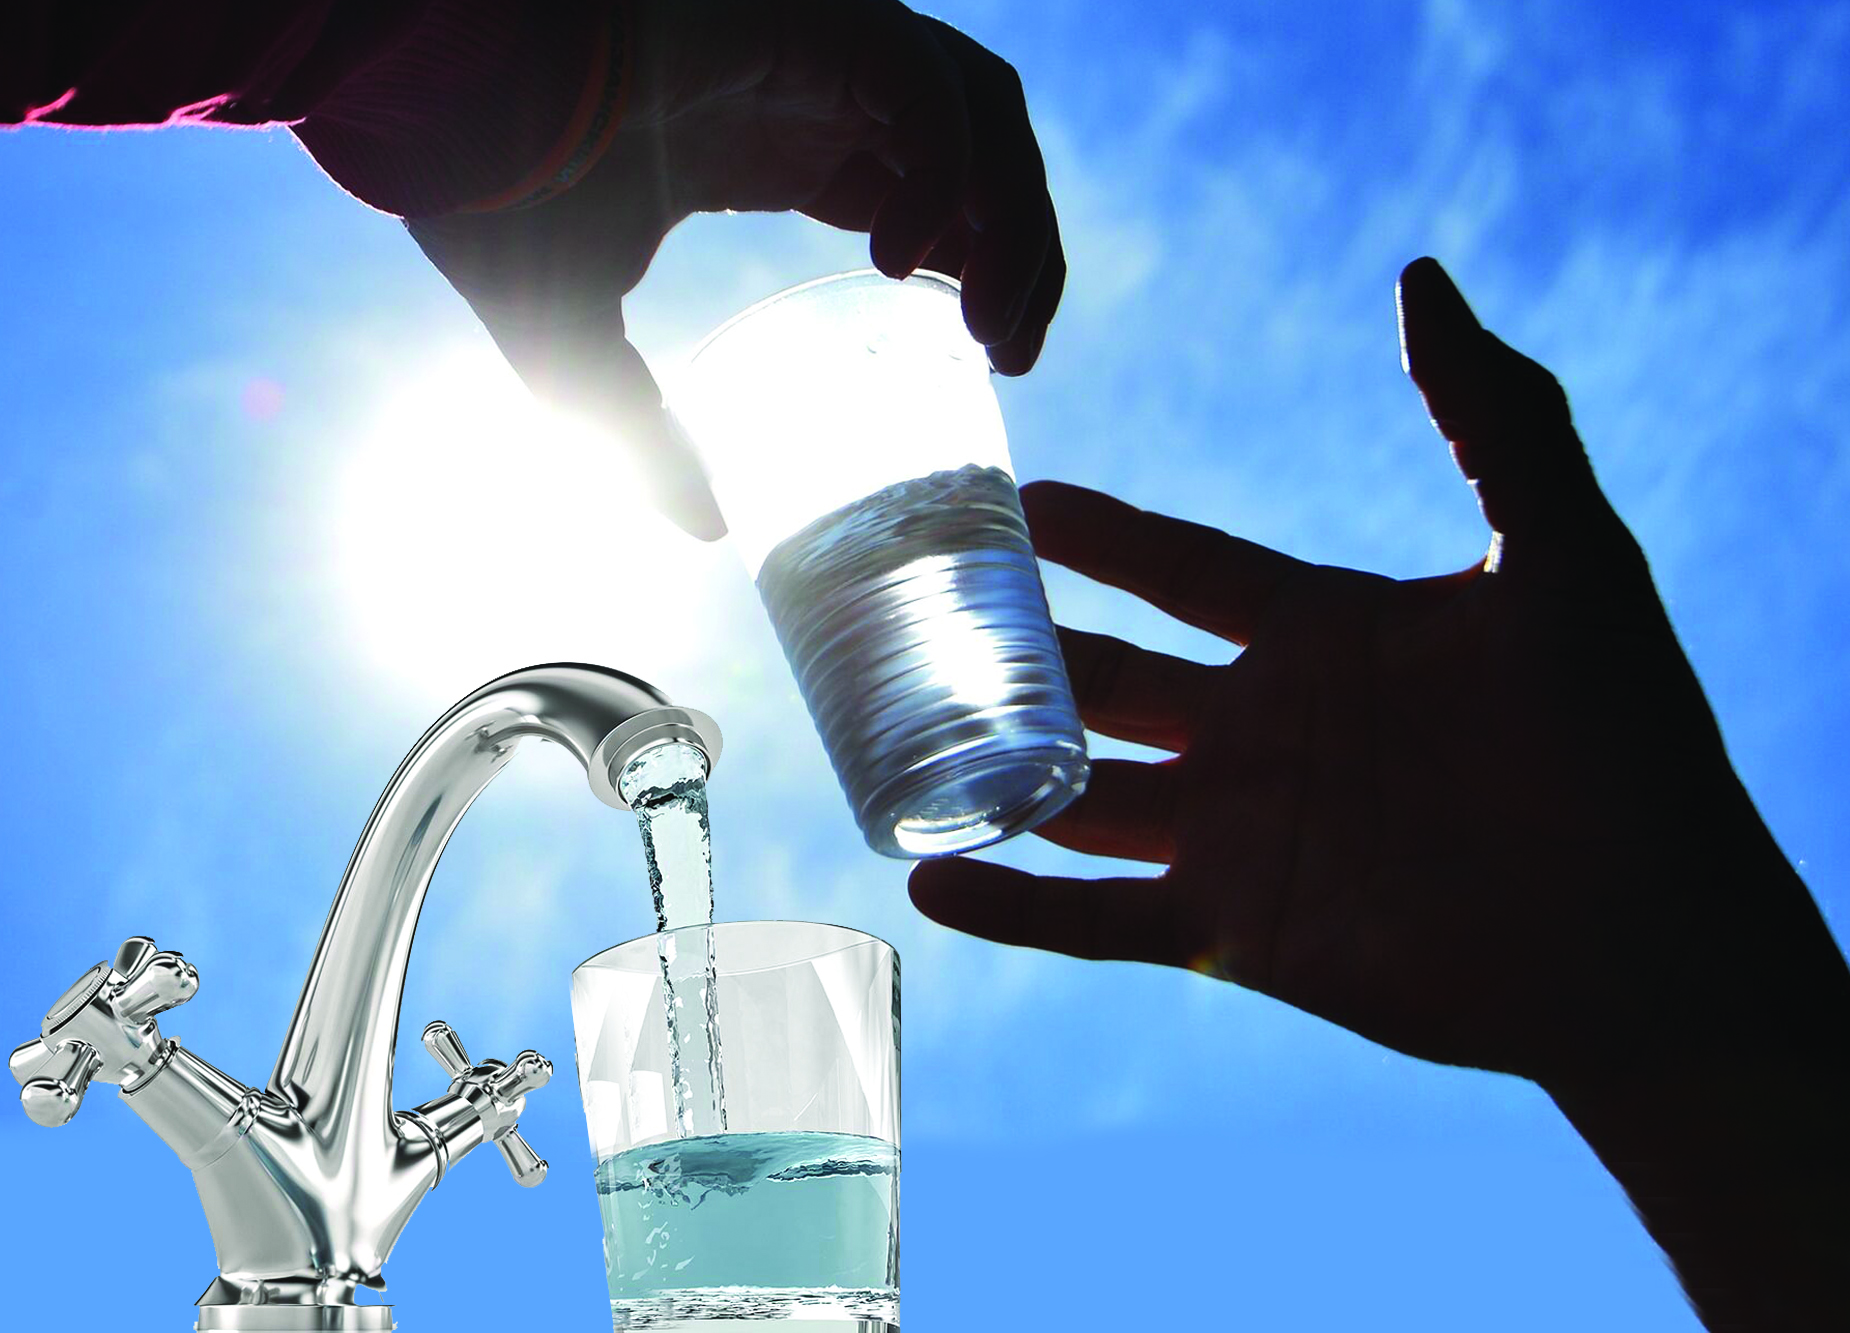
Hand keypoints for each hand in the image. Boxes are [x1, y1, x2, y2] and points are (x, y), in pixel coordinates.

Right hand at [405, 0, 1061, 538]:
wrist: (432, 92)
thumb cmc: (488, 190)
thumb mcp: (571, 339)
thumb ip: (635, 431)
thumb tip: (703, 528)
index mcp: (779, 140)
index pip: (926, 189)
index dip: (979, 261)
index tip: (996, 353)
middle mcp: (814, 87)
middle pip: (980, 150)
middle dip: (1022, 248)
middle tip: (1016, 352)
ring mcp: (818, 43)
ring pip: (980, 112)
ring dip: (1012, 217)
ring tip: (992, 325)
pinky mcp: (810, 16)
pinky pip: (925, 87)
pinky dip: (945, 172)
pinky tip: (906, 259)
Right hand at [911, 257, 1842, 1094]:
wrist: (1649, 932)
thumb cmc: (1623, 736)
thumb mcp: (1565, 554)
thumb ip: (1494, 416)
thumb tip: (1421, 276)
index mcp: (1324, 636)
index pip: (1181, 568)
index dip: (1100, 534)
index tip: (1018, 492)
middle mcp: (1266, 728)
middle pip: (1109, 673)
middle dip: (1020, 639)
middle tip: (915, 597)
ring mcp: (1245, 831)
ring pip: (1084, 790)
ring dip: (995, 759)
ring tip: (888, 726)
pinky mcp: (1240, 930)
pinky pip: (1103, 921)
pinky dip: (1021, 909)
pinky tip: (934, 880)